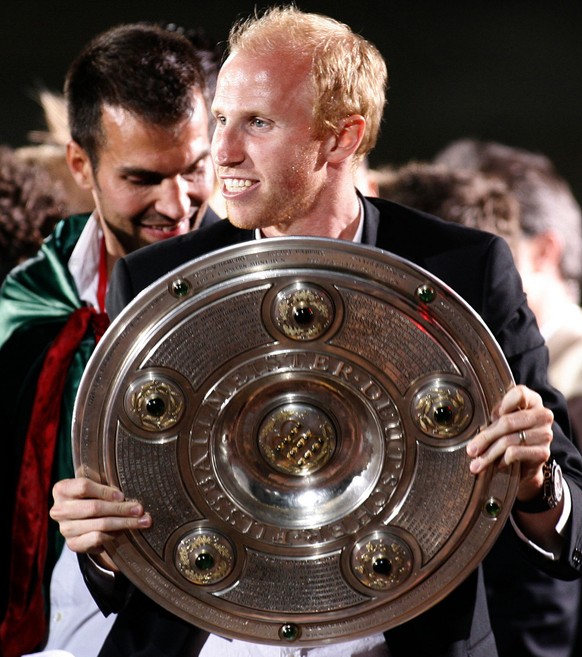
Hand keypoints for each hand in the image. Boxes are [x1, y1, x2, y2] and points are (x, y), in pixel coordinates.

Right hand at [50, 476, 151, 569]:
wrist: (81, 518)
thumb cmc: (92, 495)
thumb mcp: (95, 484)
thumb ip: (105, 484)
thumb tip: (126, 495)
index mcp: (62, 489)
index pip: (84, 487)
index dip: (105, 491)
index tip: (122, 496)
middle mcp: (59, 510)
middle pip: (94, 508)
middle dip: (121, 509)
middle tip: (140, 510)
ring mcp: (65, 528)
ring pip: (99, 525)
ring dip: (123, 523)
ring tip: (141, 521)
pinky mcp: (72, 544)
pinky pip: (97, 539)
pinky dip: (113, 535)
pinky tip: (123, 531)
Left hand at [466, 384, 553, 501]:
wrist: (526, 464)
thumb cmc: (509, 435)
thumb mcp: (502, 421)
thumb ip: (495, 415)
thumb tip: (477, 423)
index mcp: (533, 401)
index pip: (520, 393)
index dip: (503, 404)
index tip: (490, 416)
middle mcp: (543, 415)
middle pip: (508, 422)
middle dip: (485, 437)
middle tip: (470, 450)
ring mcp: (545, 434)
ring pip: (508, 440)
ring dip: (489, 454)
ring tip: (476, 464)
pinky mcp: (543, 452)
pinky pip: (515, 453)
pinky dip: (502, 459)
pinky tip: (497, 464)